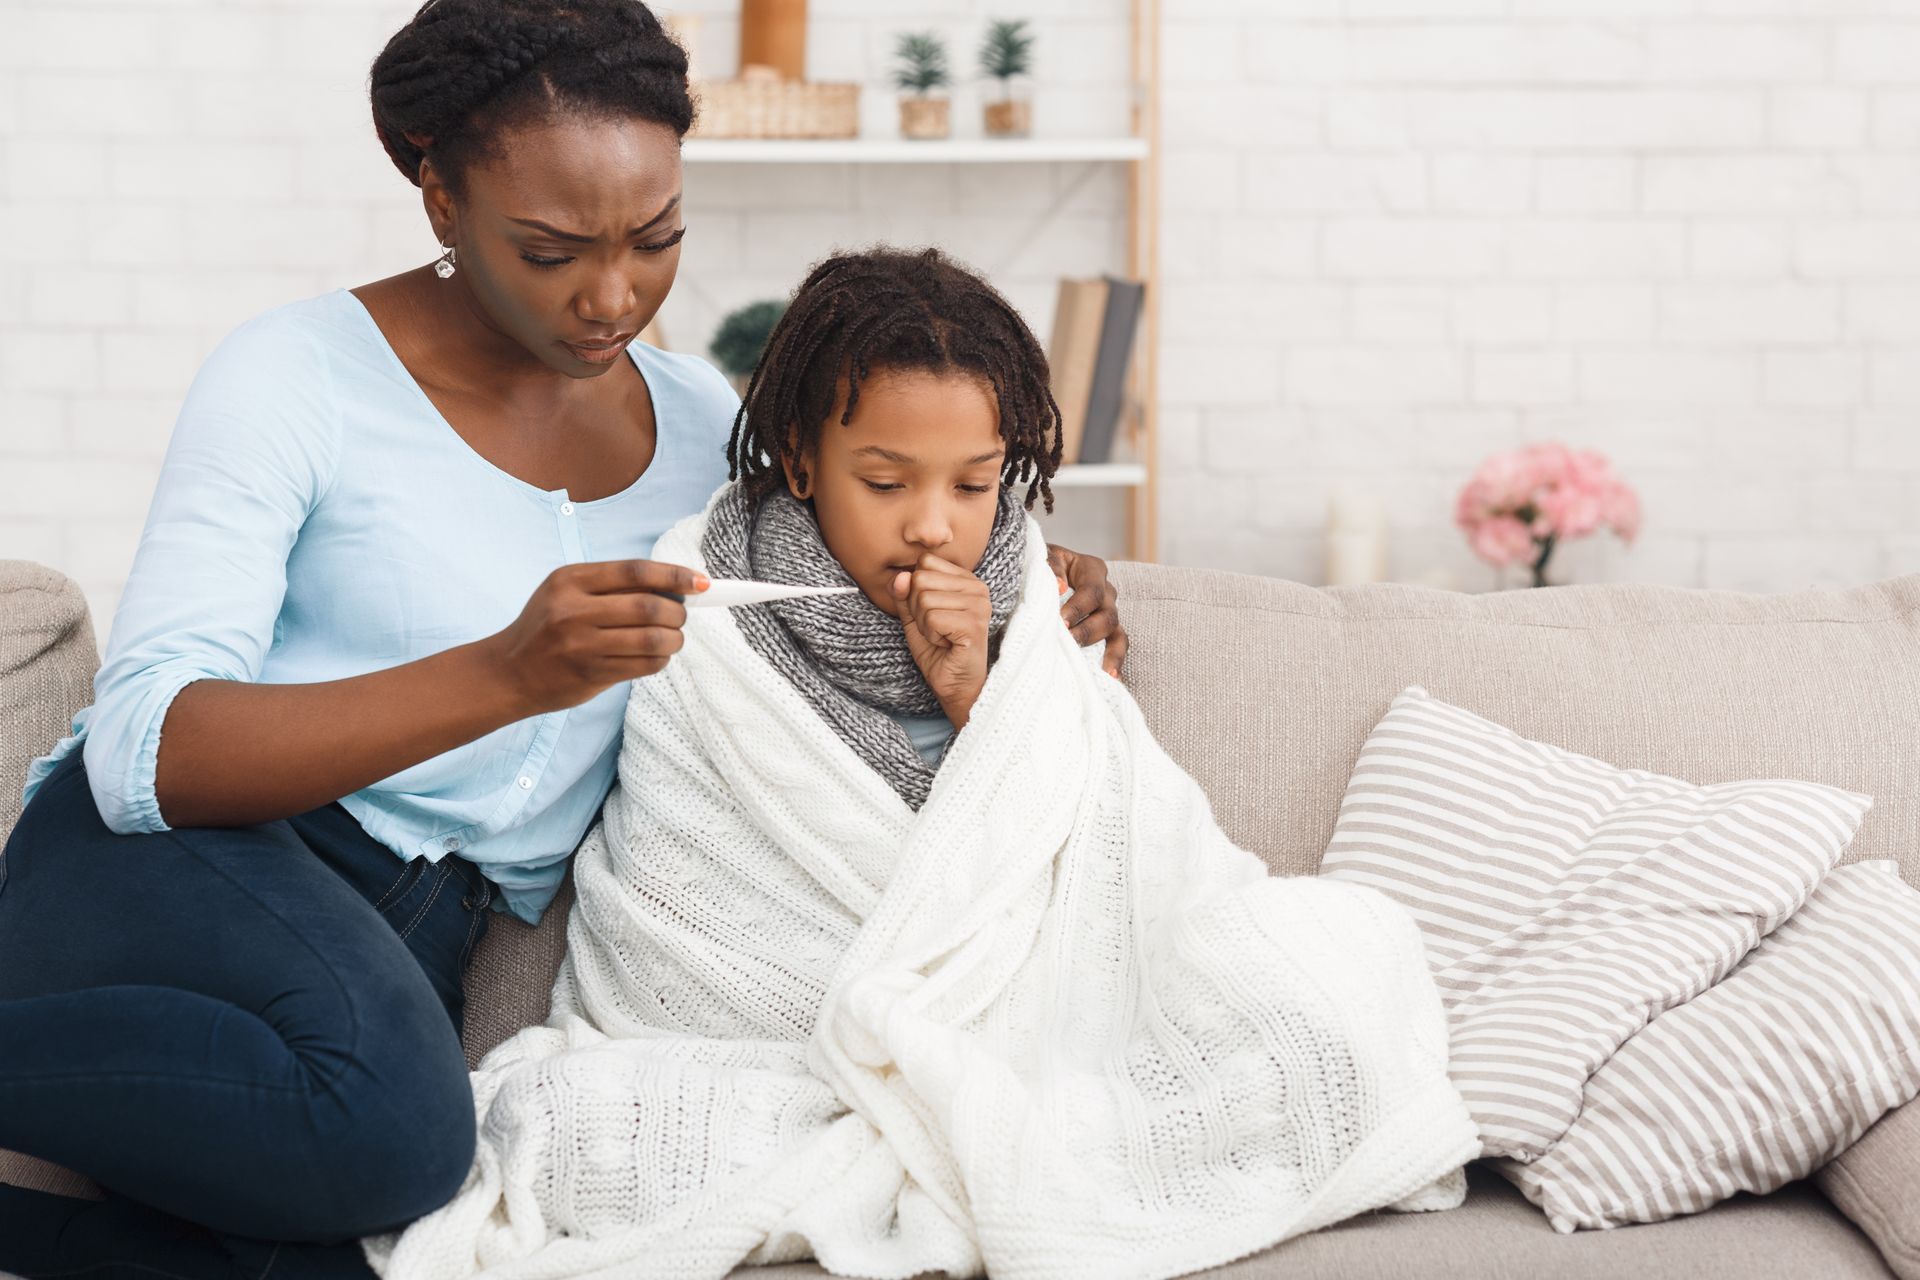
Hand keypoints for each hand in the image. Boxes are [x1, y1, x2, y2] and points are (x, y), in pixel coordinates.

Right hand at [481, 559, 708, 716]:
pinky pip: (644, 666)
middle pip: (649, 607)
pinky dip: (661, 660)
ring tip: (673, 638)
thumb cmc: (546, 627)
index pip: (635, 571)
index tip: (700, 581)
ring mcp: (582, 645)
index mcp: (570, 580)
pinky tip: (656, 656)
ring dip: (674, 639)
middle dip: (678, 612)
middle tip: (681, 616)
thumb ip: (611, 586)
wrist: (509, 672)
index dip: (674, 575)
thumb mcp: (565, 592)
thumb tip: (674, 585)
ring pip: (653, 639)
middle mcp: (574, 610)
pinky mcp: (590, 674)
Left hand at [893, 553, 991, 728]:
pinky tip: (946, 644)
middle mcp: (977, 587)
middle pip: (921, 579)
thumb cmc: (938, 652)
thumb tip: (900, 575)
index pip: (925, 563)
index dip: (916, 591)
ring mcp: (979, 604)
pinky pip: (931, 617)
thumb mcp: (914, 618)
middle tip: (937, 629)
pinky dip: (930, 635)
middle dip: (918, 610)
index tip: (932, 614)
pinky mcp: (974, 624)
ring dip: (924, 625)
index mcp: (966, 580)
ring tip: (942, 638)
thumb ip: (904, 594)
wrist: (956, 686)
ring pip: (923, 599)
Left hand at [1047, 543, 1127, 676]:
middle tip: (1068, 642)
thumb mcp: (1042, 557)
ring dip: (1107, 652)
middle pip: (1107, 614)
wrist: (1036, 578)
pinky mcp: (1105, 631)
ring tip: (1101, 670)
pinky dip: (1115, 661)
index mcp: (1092, 569)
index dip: (1078, 607)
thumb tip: (1060, 586)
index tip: (1061, 622)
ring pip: (1116, 633)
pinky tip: (1111, 677)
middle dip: (1087, 631)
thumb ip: (1050, 566)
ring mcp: (1108, 612)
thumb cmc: (1040, 566)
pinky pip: (1117, 646)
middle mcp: (1106, 591)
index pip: (1092, 591)